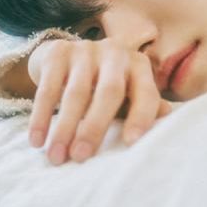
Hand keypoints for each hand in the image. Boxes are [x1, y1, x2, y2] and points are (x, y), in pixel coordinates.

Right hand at [26, 38, 171, 165]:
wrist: (67, 56)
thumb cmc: (105, 84)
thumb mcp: (127, 93)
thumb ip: (145, 108)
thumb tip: (169, 122)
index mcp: (139, 66)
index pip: (145, 93)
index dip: (140, 117)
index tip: (130, 143)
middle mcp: (116, 52)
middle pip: (109, 92)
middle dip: (95, 127)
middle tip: (80, 157)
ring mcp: (87, 49)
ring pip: (76, 92)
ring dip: (64, 128)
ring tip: (56, 156)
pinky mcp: (59, 51)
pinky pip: (49, 87)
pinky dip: (42, 116)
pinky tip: (37, 139)